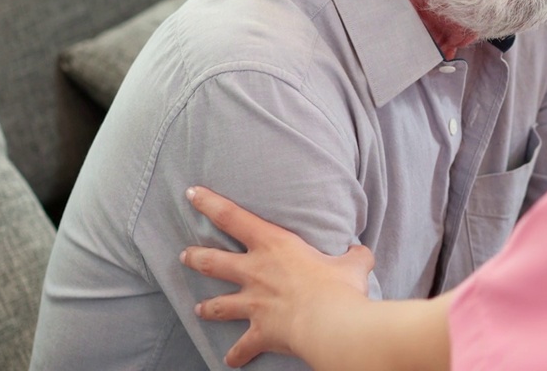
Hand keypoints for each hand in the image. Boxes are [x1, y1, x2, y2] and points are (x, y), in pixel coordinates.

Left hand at [180, 186, 375, 367]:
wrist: (330, 323)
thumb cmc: (340, 287)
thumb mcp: (355, 263)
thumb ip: (354, 256)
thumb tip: (360, 253)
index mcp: (276, 245)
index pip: (234, 217)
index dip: (210, 203)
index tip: (192, 193)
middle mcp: (256, 272)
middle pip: (214, 261)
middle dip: (196, 257)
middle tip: (185, 254)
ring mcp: (253, 304)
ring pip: (219, 304)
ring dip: (207, 307)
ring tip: (198, 308)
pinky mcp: (259, 332)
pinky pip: (242, 347)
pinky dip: (237, 355)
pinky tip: (231, 361)